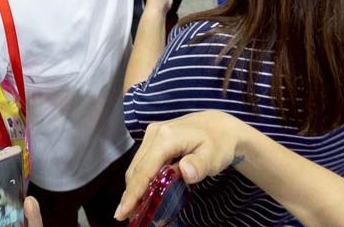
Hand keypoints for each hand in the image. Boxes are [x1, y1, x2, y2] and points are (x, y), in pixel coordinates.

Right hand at [115, 111, 248, 220]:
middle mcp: (154, 133)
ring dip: (134, 188)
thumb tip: (185, 171)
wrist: (220, 126)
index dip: (133, 193)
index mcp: (166, 138)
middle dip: (130, 194)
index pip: (145, 170)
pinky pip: (143, 162)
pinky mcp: (154, 139)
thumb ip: (200, 165)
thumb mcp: (214, 157)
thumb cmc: (219, 143)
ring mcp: (152, 134)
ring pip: (137, 166)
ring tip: (133, 210)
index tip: (123, 212)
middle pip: (136, 169)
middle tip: (128, 217)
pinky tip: (142, 193)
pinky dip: (140, 179)